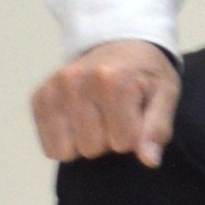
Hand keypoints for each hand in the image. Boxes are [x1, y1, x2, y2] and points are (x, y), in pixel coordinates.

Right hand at [34, 41, 177, 166]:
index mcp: (113, 80)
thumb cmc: (145, 74)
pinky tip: (80, 120)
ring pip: (68, 152)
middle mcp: (77, 81)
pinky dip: (66, 142)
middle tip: (115, 115)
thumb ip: (158, 128)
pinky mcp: (39, 98)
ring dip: (86, 142)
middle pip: (93, 149)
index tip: (136, 115)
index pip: (124, 143)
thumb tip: (150, 161)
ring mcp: (54, 89)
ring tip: (98, 117)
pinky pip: (50, 149)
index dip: (134, 137)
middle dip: (109, 140)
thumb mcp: (165, 94)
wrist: (120, 43)